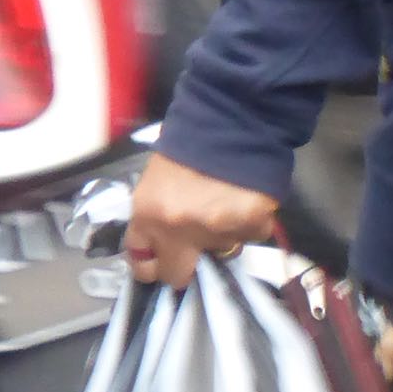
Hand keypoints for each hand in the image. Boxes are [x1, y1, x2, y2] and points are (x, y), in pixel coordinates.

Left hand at [124, 149, 281, 289]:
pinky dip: (250, 222)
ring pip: (221, 251)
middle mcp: (178, 229)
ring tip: (226, 204)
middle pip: (177, 275)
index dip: (151, 263)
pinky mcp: (250, 224)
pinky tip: (246, 199)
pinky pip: (251, 234)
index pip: (141, 262)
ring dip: (221, 235)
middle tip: (193, 249)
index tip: (159, 261)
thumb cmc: (189, 142)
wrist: (233, 116)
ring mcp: (216, 230)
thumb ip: (156, 214)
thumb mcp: (157, 179)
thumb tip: (165, 240)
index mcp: (148, 214)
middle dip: (183, 266)